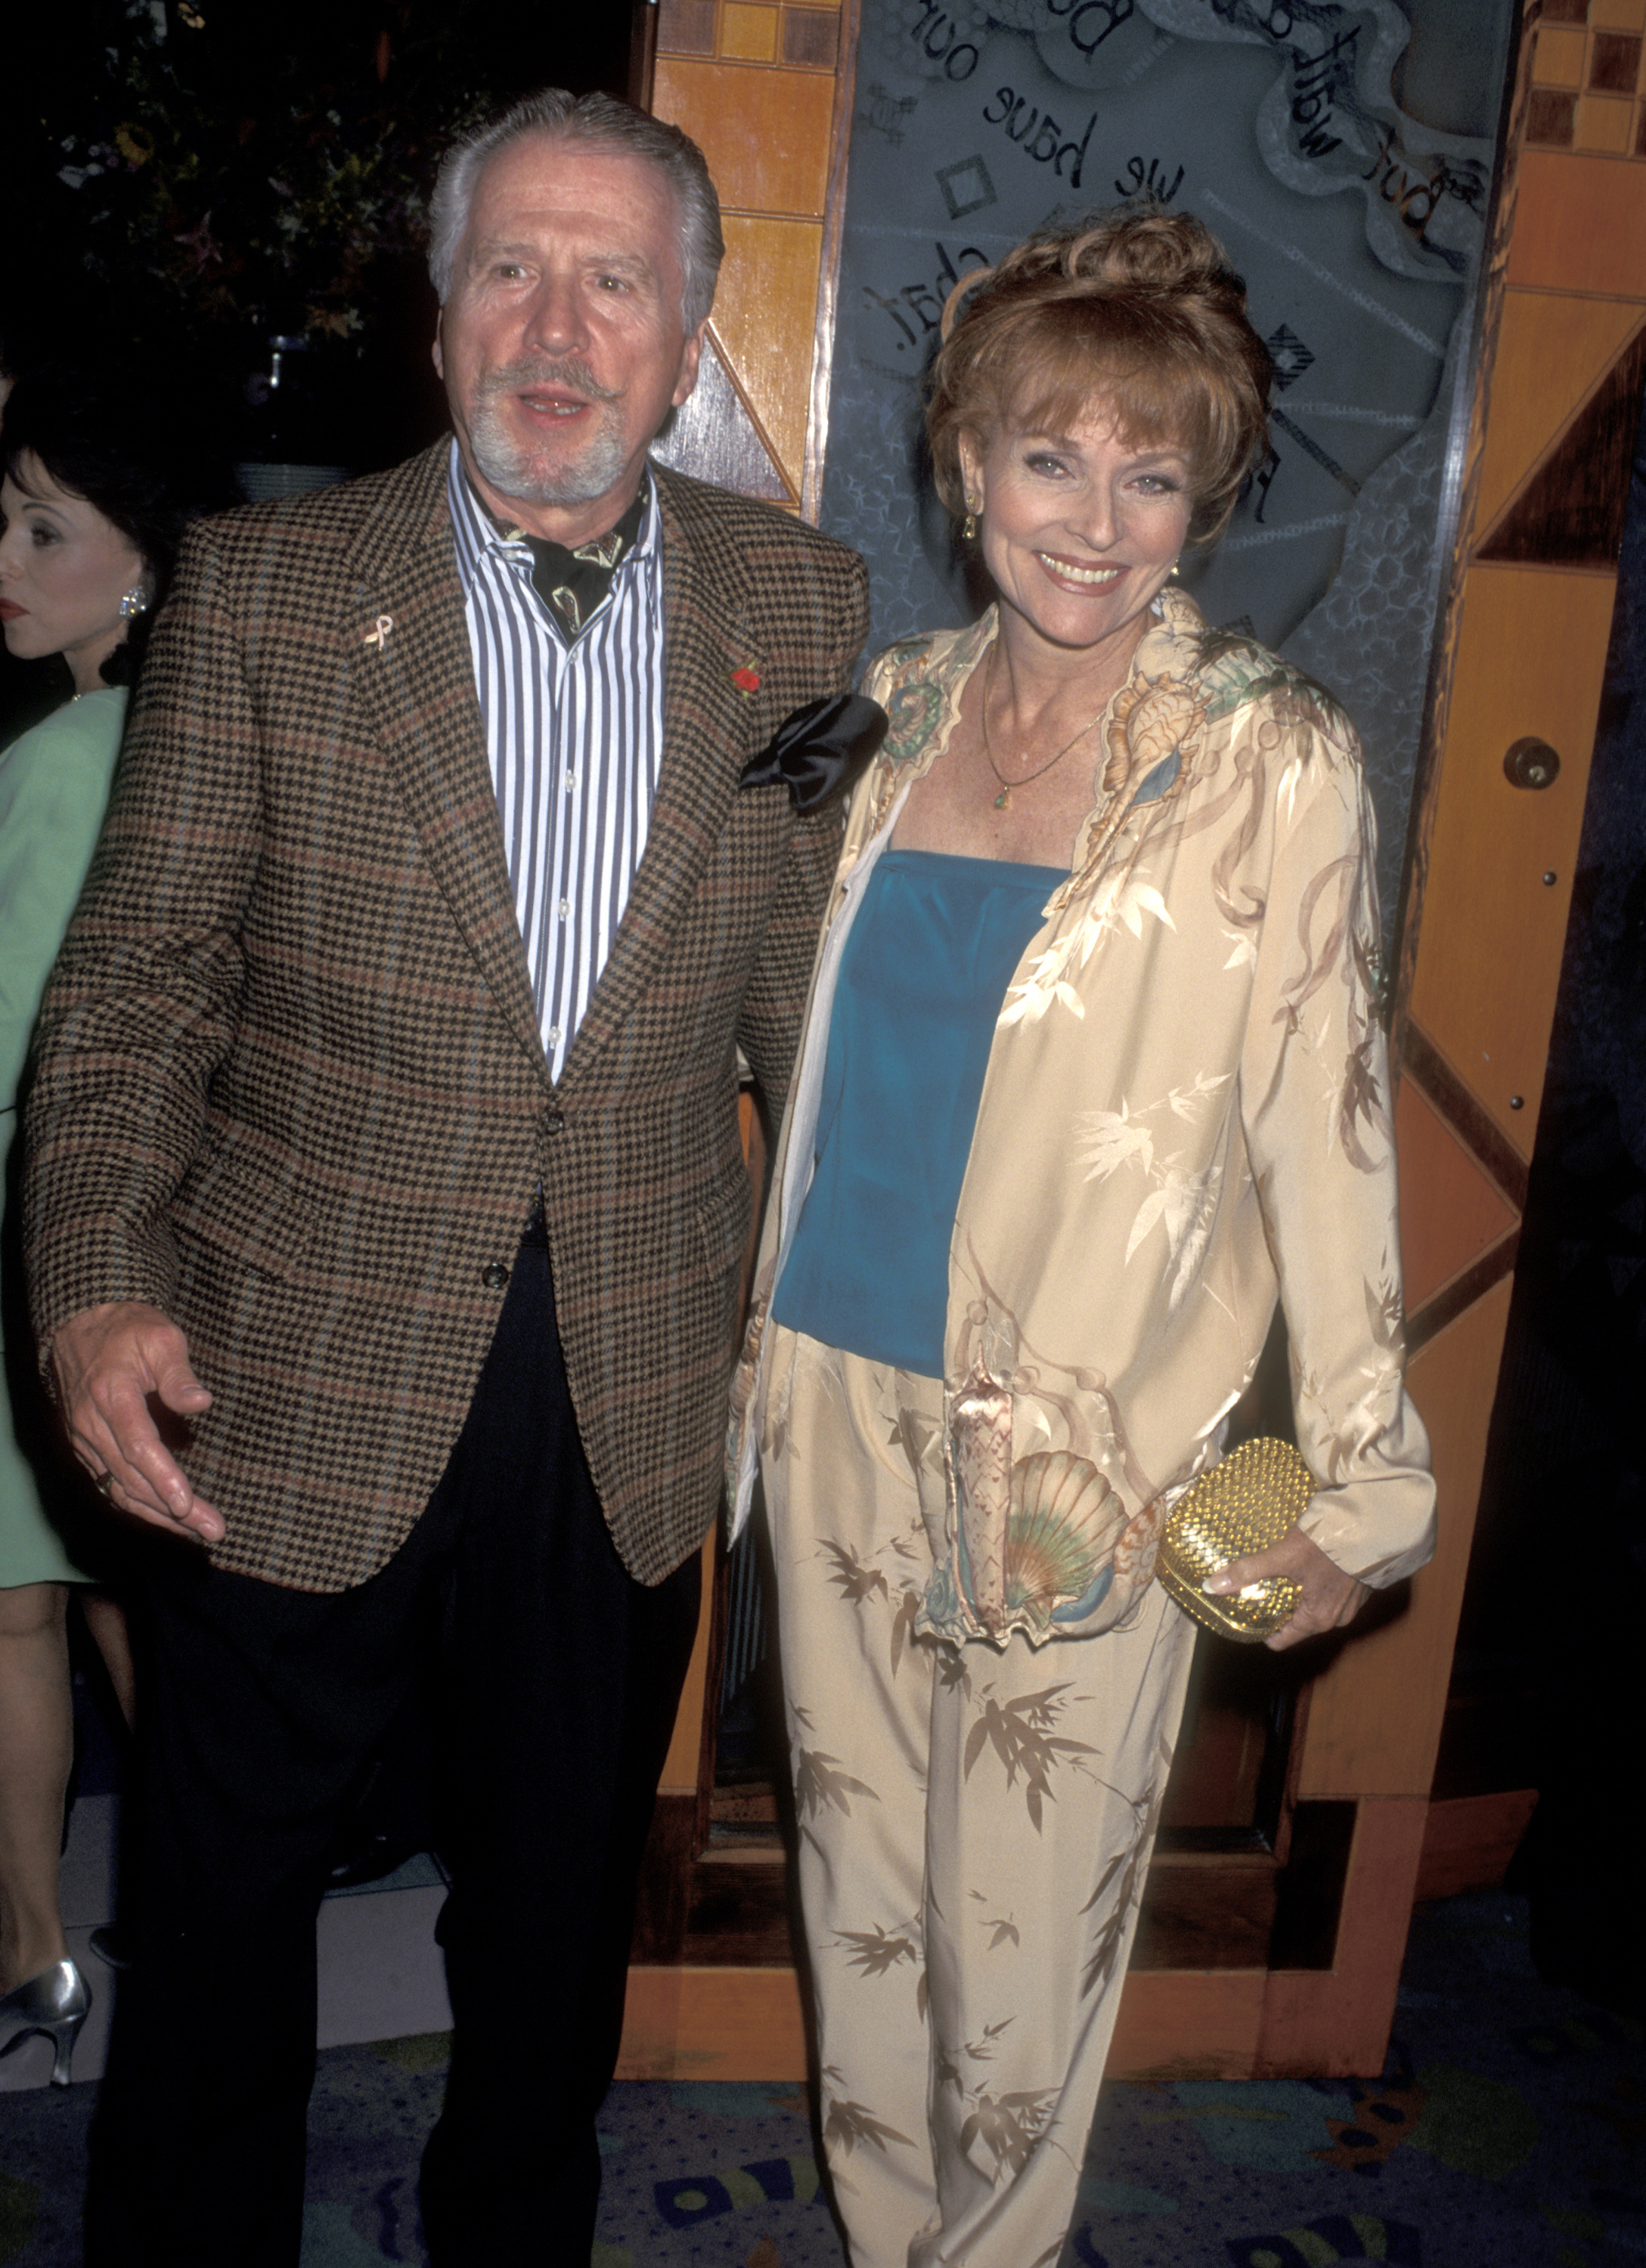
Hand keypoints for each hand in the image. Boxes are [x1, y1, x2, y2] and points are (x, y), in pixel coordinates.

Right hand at [49, 1301, 223, 1543]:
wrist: (80, 1325)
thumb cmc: (128, 1329)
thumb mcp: (160, 1337)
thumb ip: (179, 1373)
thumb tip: (202, 1402)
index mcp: (112, 1396)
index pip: (138, 1447)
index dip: (163, 1478)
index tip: (187, 1503)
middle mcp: (92, 1425)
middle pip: (132, 1478)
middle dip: (172, 1509)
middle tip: (213, 1529)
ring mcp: (84, 1440)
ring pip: (118, 1489)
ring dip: (157, 1515)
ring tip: (197, 1533)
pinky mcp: (85, 1447)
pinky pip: (108, 1484)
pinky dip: (135, 1506)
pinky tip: (164, 1519)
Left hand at [1202, 1521, 1368, 1651]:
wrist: (1372, 1525)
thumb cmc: (1328, 1545)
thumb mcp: (1283, 1556)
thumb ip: (1248, 1571)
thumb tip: (1212, 1586)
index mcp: (1317, 1619)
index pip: (1281, 1641)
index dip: (1261, 1629)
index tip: (1245, 1612)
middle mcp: (1336, 1617)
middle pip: (1296, 1622)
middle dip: (1277, 1606)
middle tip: (1257, 1587)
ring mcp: (1350, 1603)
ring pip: (1314, 1605)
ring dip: (1298, 1592)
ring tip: (1279, 1572)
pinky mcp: (1358, 1584)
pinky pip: (1330, 1591)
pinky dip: (1316, 1582)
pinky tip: (1306, 1563)